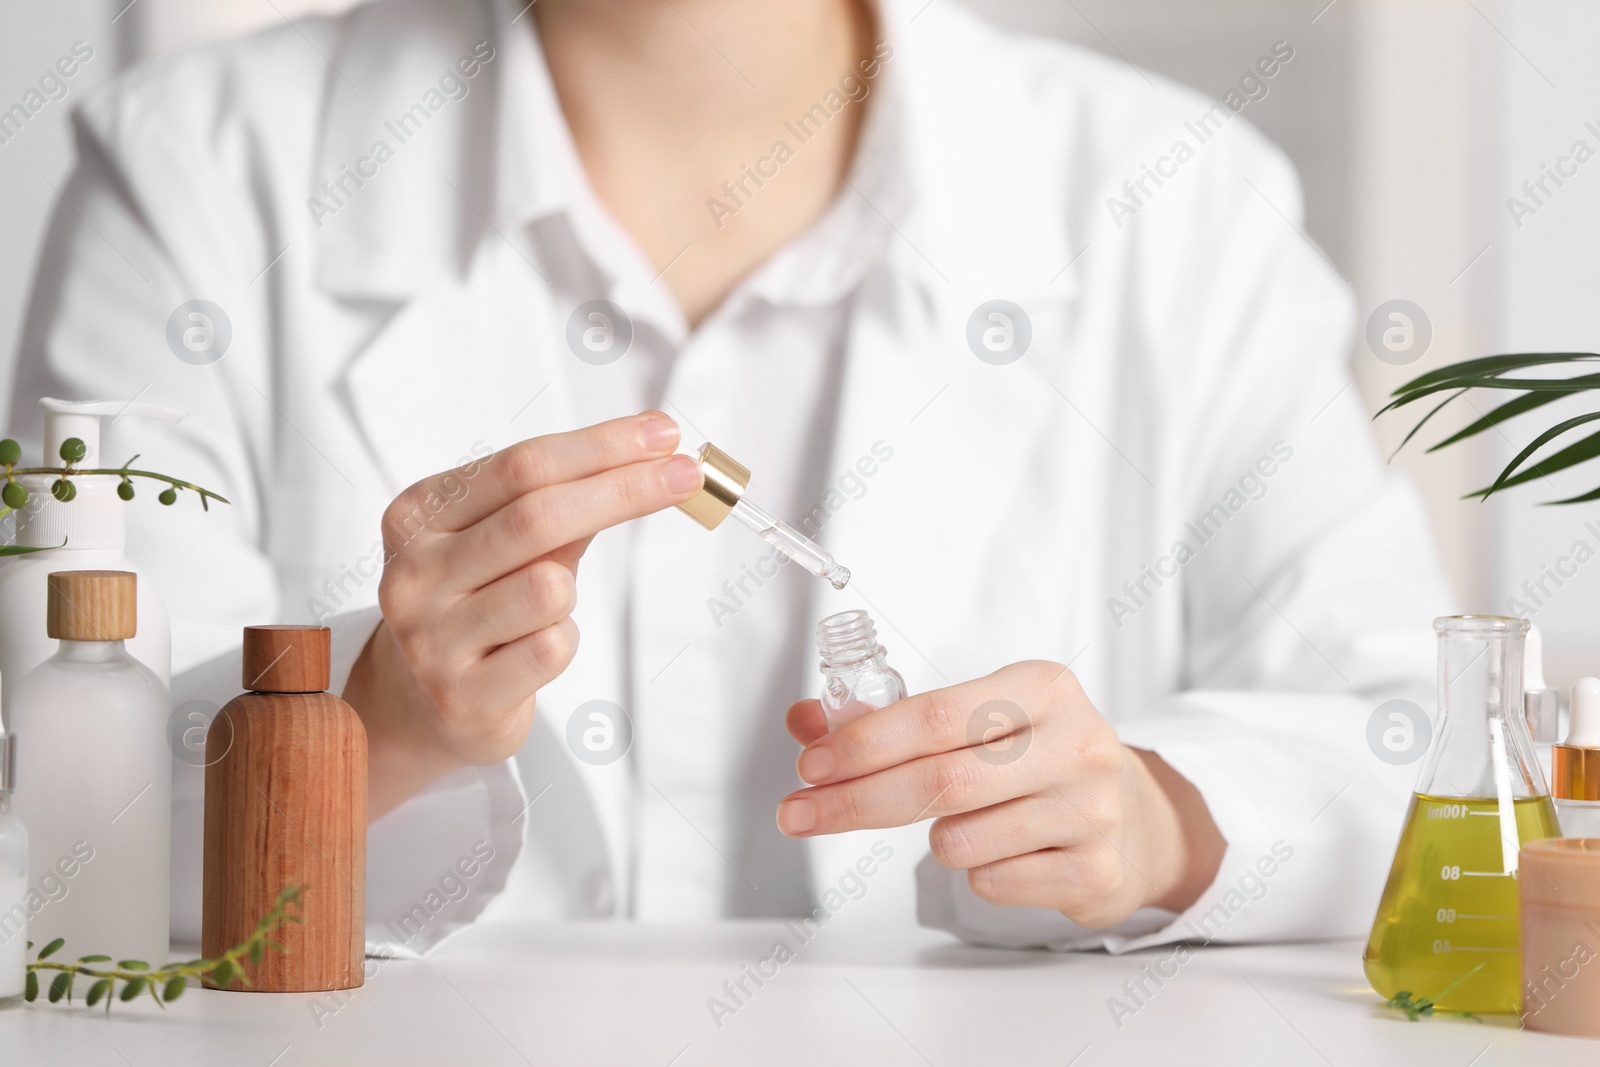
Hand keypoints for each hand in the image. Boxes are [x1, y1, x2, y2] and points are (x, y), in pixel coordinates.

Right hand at [344, 412, 701, 817]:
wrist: (416, 708)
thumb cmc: (474, 608)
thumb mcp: (501, 545)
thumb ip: (561, 505)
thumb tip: (650, 458)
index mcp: (418, 516)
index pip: (522, 466)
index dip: (600, 446)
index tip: (662, 432)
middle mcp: (412, 573)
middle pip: (537, 516)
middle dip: (624, 489)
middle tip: (687, 475)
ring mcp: (430, 639)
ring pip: (550, 588)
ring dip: (570, 591)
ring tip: (542, 610)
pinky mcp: (461, 697)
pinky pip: (553, 648)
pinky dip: (561, 641)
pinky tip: (527, 653)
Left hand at [777, 661, 1224, 926]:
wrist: (1136, 817)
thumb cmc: (1037, 757)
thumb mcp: (981, 718)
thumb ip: (891, 720)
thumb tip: (804, 721)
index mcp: (1043, 687)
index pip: (938, 713)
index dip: (865, 742)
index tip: (810, 764)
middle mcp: (1076, 742)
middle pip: (940, 782)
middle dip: (856, 801)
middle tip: (799, 814)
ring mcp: (1092, 810)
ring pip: (960, 840)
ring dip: (936, 839)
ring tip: (966, 823)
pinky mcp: (1096, 871)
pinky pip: (991, 883)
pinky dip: (977, 872)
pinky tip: (1007, 850)